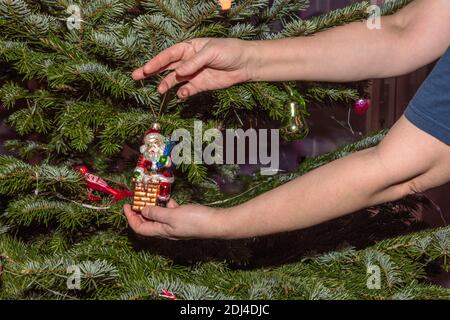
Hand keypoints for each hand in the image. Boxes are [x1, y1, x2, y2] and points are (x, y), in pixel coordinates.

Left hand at [123, 200, 228, 239]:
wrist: (216, 223)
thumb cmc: (195, 220)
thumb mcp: (172, 215)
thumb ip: (156, 213)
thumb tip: (143, 210)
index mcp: (162, 231)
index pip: (140, 228)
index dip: (130, 218)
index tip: (126, 205)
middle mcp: (167, 230)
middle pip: (147, 223)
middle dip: (139, 211)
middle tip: (136, 198)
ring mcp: (176, 225)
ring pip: (159, 216)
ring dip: (152, 207)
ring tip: (150, 196)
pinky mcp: (184, 219)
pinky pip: (170, 212)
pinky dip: (167, 205)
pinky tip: (168, 198)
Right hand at [131, 38, 255, 97]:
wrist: (245, 64)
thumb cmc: (229, 51)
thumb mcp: (211, 52)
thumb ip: (194, 63)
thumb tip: (178, 73)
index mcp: (189, 48)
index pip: (169, 55)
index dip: (156, 62)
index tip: (145, 69)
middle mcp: (188, 61)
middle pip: (166, 66)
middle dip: (152, 71)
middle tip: (136, 76)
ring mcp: (193, 74)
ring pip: (175, 80)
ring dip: (166, 84)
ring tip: (159, 90)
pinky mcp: (200, 85)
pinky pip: (188, 90)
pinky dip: (183, 93)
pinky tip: (181, 95)